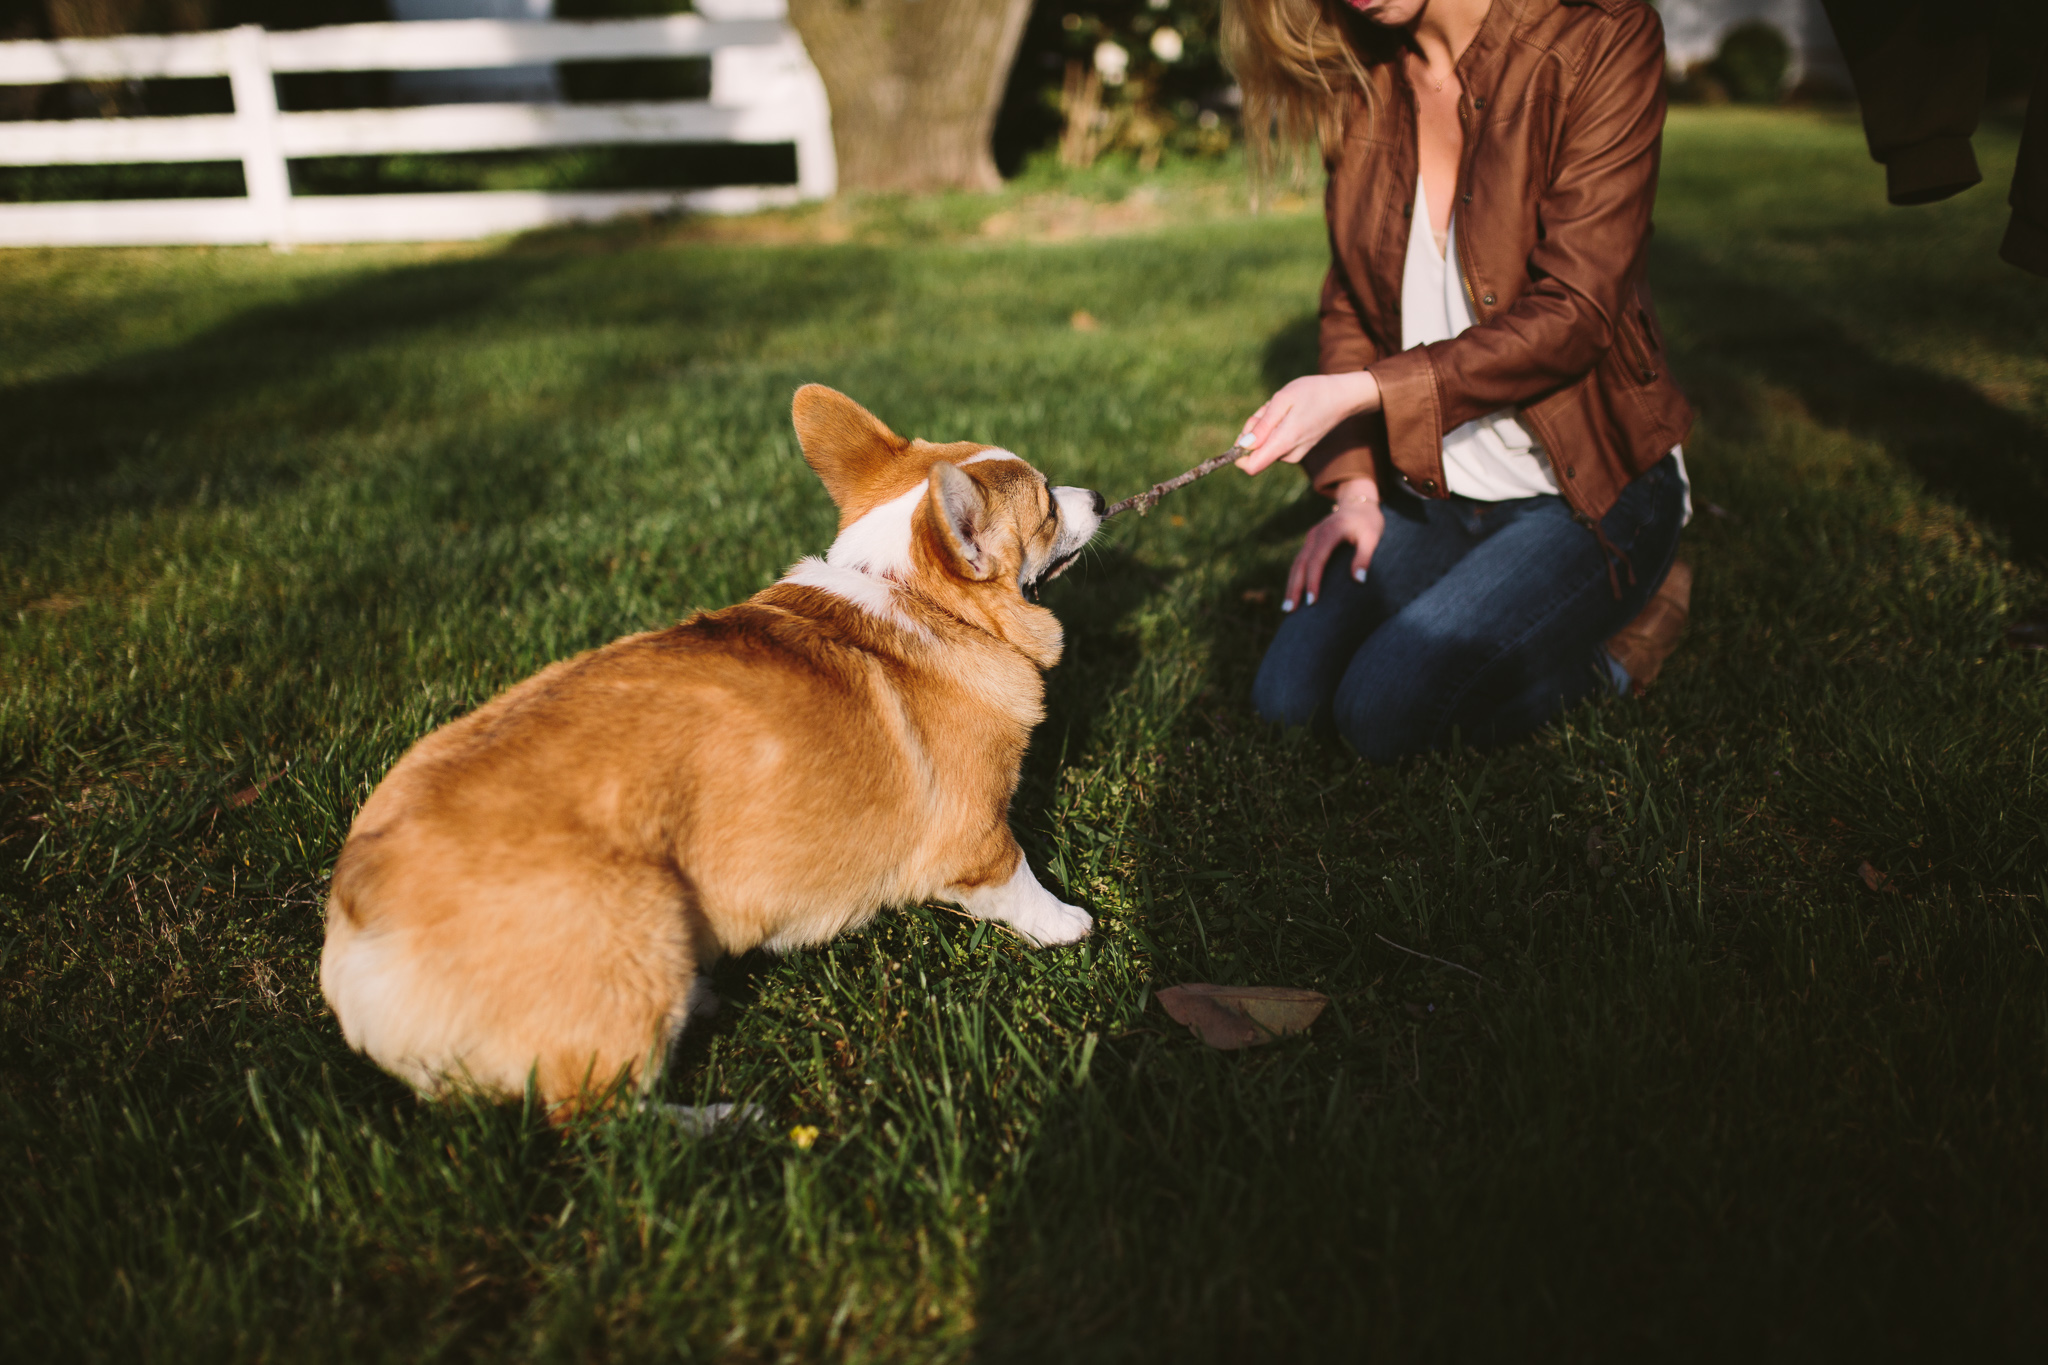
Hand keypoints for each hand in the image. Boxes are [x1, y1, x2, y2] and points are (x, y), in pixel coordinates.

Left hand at [1234, 372, 1381, 475]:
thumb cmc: (1312, 393)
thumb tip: (1243, 445)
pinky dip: (1274, 427)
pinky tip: (1288, 413)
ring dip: (1264, 425)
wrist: (1342, 397)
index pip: (1251, 467)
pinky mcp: (1298, 450)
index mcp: (1284, 443)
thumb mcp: (1282, 400)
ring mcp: (1294, 454)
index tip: (1243, 434)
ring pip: (1264, 445)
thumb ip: (1262, 425)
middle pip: (1254, 452)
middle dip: (1253, 430)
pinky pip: (1275, 442)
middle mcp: (1289, 454)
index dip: (1238, 454)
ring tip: (1281, 408)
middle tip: (1267, 409)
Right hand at [1284, 482, 1384, 612]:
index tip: (1312, 602)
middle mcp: (1315, 535)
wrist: (1358, 503)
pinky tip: (1294, 594)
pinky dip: (1295, 578)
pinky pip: (1299, 562)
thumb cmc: (1368, 522)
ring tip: (1287, 608)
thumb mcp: (1372, 537)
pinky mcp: (1310, 542)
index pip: (1316, 560)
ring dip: (1291, 585)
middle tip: (1289, 610)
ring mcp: (1310, 538)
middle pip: (1300, 564)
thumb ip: (1365, 557)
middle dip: (1294, 588)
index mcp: (1329, 532)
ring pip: (1296, 564)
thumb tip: (1359, 581)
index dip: (1313, 581)